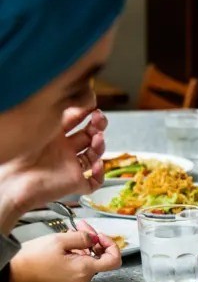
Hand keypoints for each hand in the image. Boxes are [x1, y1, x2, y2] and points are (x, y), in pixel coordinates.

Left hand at [0, 108, 106, 230]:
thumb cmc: (21, 153)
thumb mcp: (45, 124)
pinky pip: (93, 182)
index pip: (76, 121)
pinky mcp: (73, 183)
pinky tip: (97, 165)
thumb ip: (64, 110)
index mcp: (53, 135)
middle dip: (97, 126)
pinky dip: (99, 174)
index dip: (86, 112)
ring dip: (100, 146)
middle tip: (98, 118)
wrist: (12, 182)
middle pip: (88, 136)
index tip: (92, 104)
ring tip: (96, 139)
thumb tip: (81, 97)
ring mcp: (69, 167)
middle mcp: (62, 150)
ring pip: (93, 156)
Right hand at [8, 221, 121, 281]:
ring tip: (72, 231)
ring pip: (90, 258)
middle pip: (101, 256)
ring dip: (85, 243)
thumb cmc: (33, 259)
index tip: (100, 235)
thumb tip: (96, 237)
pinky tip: (68, 242)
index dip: (111, 245)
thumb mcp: (60, 240)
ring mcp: (76, 280)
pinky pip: (81, 264)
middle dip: (94, 238)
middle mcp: (84, 278)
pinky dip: (78, 251)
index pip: (114, 260)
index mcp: (85, 269)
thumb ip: (84, 237)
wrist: (13, 275)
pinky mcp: (69, 280)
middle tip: (83, 226)